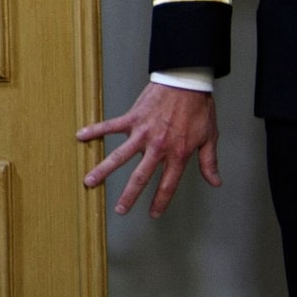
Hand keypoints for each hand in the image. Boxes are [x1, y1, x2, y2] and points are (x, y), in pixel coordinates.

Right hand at [76, 81, 220, 217]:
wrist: (187, 83)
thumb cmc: (199, 108)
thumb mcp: (209, 137)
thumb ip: (208, 162)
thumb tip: (215, 182)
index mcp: (177, 154)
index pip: (168, 184)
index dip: (160, 201)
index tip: (153, 213)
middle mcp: (157, 147)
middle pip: (140, 177)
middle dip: (129, 195)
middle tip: (119, 210)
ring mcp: (142, 133)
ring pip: (120, 156)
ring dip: (103, 170)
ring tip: (89, 182)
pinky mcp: (132, 118)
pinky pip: (111, 126)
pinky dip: (95, 130)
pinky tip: (81, 136)